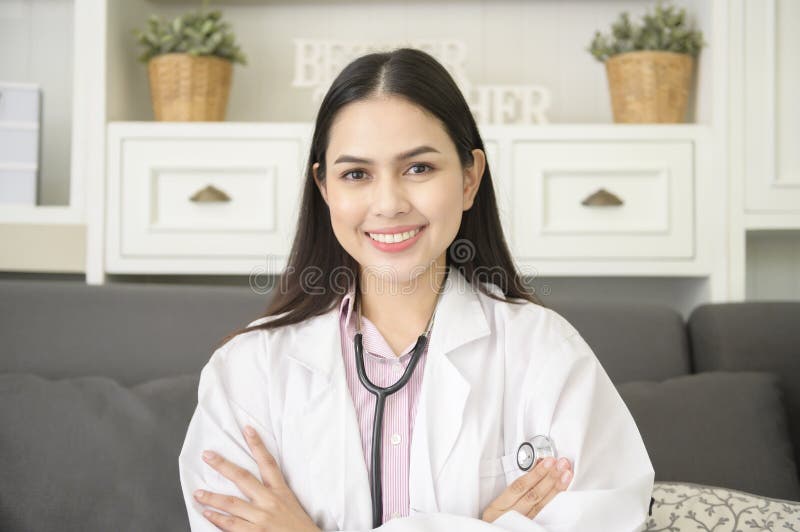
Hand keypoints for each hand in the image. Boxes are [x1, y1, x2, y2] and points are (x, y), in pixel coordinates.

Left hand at [194, 425, 320, 531]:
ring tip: (198, 493)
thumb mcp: (291, 503)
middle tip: (208, 455)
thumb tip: (258, 486)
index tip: (247, 429)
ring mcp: (261, 518)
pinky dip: (218, 519)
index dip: (257, 444)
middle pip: (243, 478)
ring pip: (231, 503)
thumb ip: (275, 494)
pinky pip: (231, 525)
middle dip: (223, 465)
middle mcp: (270, 501)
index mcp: (281, 491)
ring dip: (212, 497)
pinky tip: (207, 514)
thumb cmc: (299, 527)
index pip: (268, 462)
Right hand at [481, 456, 572, 522]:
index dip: (535, 474)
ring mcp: (522, 522)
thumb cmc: (493, 518)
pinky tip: (561, 492)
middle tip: (562, 464)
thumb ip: (513, 488)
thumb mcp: (495, 503)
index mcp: (499, 506)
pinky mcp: (530, 526)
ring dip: (555, 488)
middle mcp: (511, 514)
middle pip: (533, 495)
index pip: (519, 486)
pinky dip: (553, 501)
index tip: (548, 461)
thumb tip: (534, 467)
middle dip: (549, 477)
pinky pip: (543, 513)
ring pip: (541, 505)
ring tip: (566, 474)